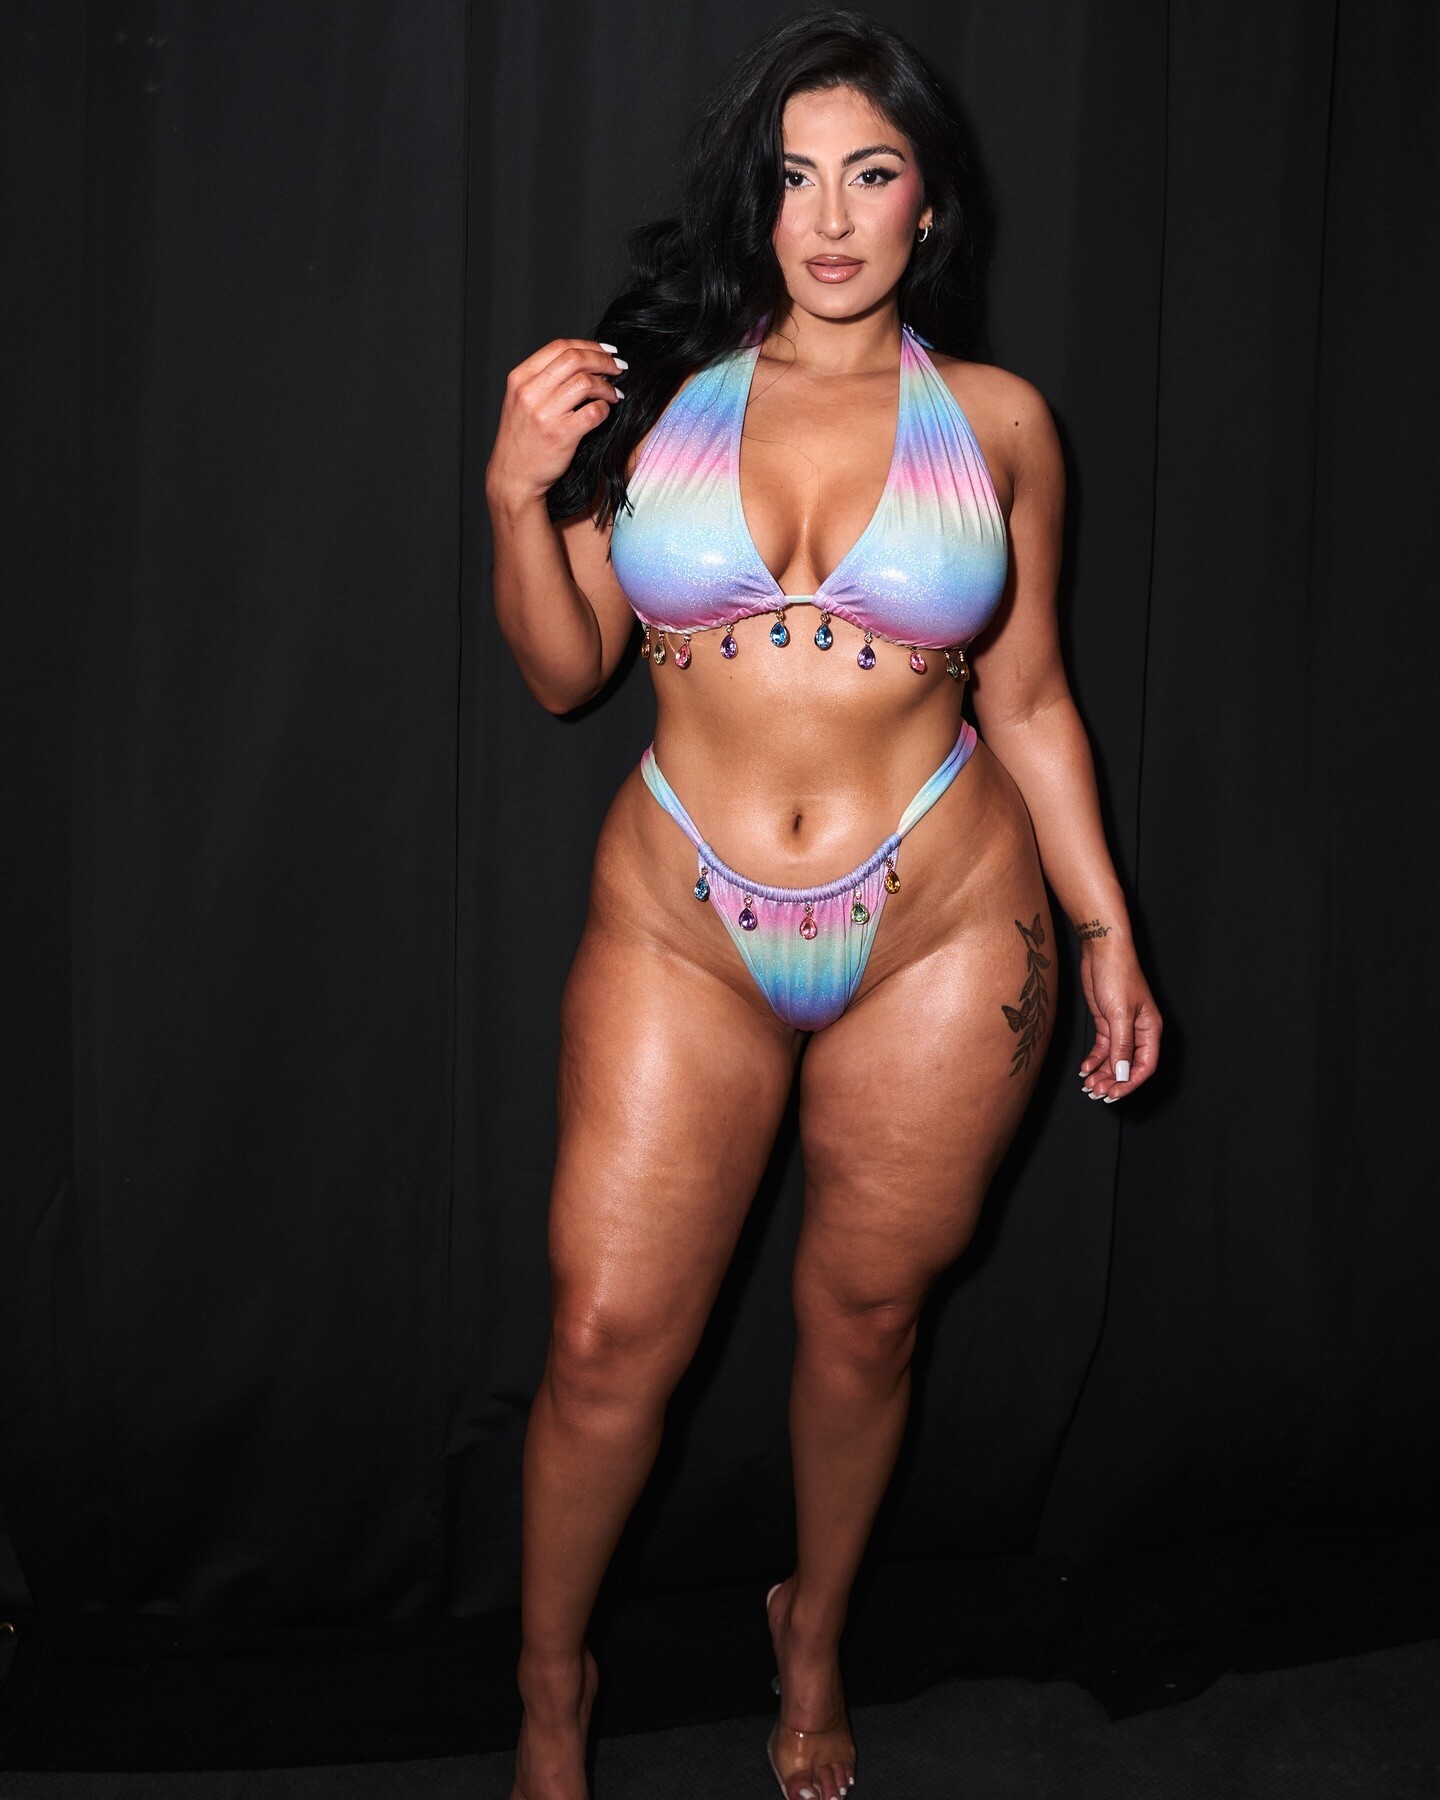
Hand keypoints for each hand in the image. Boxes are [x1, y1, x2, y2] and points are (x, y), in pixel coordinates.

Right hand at [485, 337, 626, 506]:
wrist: (513, 477)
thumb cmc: (522, 439)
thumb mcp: (521, 400)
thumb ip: (544, 379)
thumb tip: (583, 361)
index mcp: (520, 378)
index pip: (559, 347)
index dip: (589, 345)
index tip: (607, 351)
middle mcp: (530, 392)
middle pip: (575, 359)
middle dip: (603, 361)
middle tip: (618, 368)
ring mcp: (545, 414)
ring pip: (586, 382)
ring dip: (607, 386)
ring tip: (614, 394)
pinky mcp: (561, 435)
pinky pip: (594, 412)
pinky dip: (605, 408)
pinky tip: (605, 411)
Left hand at [1077, 938, 1161, 1101]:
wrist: (1102, 950)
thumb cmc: (1118, 975)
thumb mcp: (1119, 1014)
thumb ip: (1122, 1046)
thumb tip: (1124, 1073)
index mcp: (1151, 1030)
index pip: (1145, 1066)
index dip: (1131, 1083)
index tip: (1114, 1093)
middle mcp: (1138, 1031)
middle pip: (1129, 1066)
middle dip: (1113, 1081)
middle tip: (1096, 1092)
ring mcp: (1122, 1027)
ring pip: (1114, 1059)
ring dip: (1102, 1074)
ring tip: (1088, 1085)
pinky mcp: (1107, 1022)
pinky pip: (1103, 1049)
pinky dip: (1095, 1060)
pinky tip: (1085, 1069)